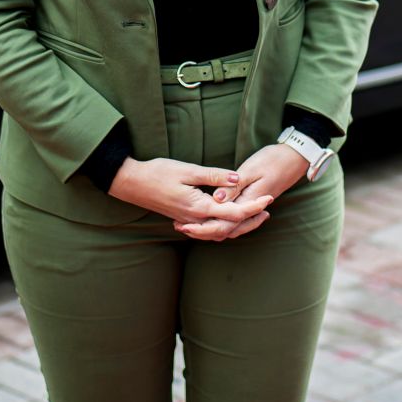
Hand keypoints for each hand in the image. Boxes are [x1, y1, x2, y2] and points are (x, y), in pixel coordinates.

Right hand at [108, 157, 271, 239]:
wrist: (132, 184)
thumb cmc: (157, 173)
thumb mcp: (188, 170)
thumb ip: (214, 176)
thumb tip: (238, 179)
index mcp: (198, 207)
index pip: (233, 212)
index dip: (253, 206)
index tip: (269, 198)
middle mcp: (195, 219)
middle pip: (229, 227)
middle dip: (250, 220)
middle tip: (267, 209)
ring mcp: (189, 222)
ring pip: (219, 231)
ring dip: (238, 225)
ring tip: (254, 214)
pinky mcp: (184, 219)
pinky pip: (209, 229)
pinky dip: (223, 225)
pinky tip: (228, 217)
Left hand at [177, 144, 309, 240]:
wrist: (295, 158)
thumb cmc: (273, 160)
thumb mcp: (251, 169)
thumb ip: (233, 185)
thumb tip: (216, 199)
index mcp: (249, 201)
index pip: (224, 223)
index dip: (203, 227)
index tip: (184, 225)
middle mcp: (250, 208)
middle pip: (226, 230)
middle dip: (203, 232)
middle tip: (181, 228)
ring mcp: (253, 207)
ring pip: (231, 228)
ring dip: (211, 229)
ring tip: (189, 225)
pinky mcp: (252, 203)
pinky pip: (235, 220)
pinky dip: (221, 222)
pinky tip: (210, 217)